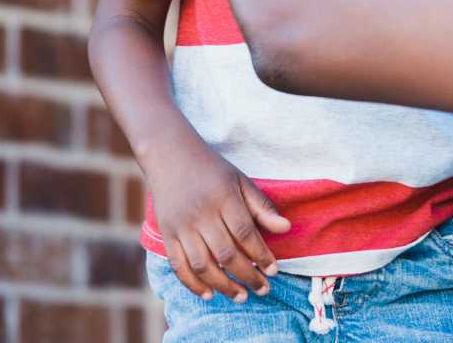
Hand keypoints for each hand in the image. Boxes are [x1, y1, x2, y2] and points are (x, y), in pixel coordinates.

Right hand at [143, 138, 290, 301]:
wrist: (170, 156)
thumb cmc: (212, 170)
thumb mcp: (240, 180)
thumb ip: (262, 206)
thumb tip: (286, 228)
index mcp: (223, 199)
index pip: (246, 233)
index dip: (262, 255)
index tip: (275, 270)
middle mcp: (201, 215)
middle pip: (226, 253)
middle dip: (247, 275)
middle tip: (263, 289)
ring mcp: (181, 227)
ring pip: (202, 265)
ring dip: (223, 285)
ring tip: (241, 296)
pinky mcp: (166, 235)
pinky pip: (178, 266)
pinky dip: (192, 283)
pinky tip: (209, 294)